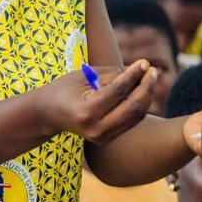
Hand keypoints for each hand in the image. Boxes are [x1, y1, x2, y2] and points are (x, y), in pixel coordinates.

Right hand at [41, 60, 157, 145]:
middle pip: (132, 107)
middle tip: (152, 69)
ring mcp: (103, 138)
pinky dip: (141, 104)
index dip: (134, 75)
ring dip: (147, 95)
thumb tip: (141, 69)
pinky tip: (143, 88)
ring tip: (150, 76)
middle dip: (146, 86)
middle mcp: (96, 129)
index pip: (118, 91)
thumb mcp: (84, 76)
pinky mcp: (108, 139)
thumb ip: (112, 74)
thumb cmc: (65, 89)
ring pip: (136, 116)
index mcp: (86, 112)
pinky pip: (132, 121)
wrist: (49, 115)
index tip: (144, 62)